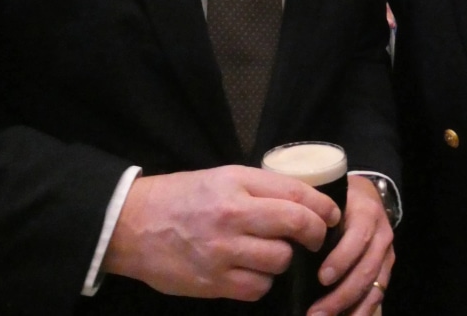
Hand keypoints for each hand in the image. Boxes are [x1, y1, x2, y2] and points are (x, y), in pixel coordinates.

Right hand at [102, 165, 340, 299]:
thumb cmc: (181, 197)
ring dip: (283, 259)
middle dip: (316, 234)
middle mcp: (232, 214)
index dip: (323, 206)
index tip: (333, 214)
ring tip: (271, 252)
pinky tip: (251, 271)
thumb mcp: (222, 178)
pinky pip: (257, 288)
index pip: (296, 193)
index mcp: (236, 183)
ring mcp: (222, 251)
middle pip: (297, 225)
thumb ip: (260, 188)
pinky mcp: (213, 282)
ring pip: (280, 260)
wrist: (132, 224)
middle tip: (315, 238)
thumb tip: (303, 202)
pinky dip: (261, 282)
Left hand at [309, 174, 393, 315]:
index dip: (342, 259)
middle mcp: (381, 235)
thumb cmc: (339, 199)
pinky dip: (361, 311)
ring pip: (374, 287)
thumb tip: (284, 239)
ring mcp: (386, 255)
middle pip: (366, 269)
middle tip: (315, 313)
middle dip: (341, 295)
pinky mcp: (386, 270)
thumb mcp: (329, 198)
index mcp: (366, 213)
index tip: (321, 278)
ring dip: (350, 309)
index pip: (358, 238)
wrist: (367, 197)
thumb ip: (314, 214)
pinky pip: (377, 295)